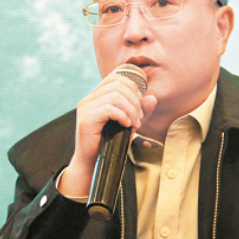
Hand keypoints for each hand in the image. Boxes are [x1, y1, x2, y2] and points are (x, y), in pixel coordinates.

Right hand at [58, 72, 156, 197]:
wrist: (94, 163)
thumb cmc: (111, 142)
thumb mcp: (130, 123)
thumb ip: (142, 110)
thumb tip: (152, 98)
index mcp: (97, 95)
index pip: (116, 76)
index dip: (133, 85)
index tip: (140, 102)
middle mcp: (89, 98)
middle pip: (118, 84)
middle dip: (135, 100)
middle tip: (139, 118)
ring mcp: (85, 107)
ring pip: (115, 95)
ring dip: (131, 109)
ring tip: (135, 124)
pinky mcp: (86, 119)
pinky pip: (109, 108)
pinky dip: (123, 116)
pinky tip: (126, 125)